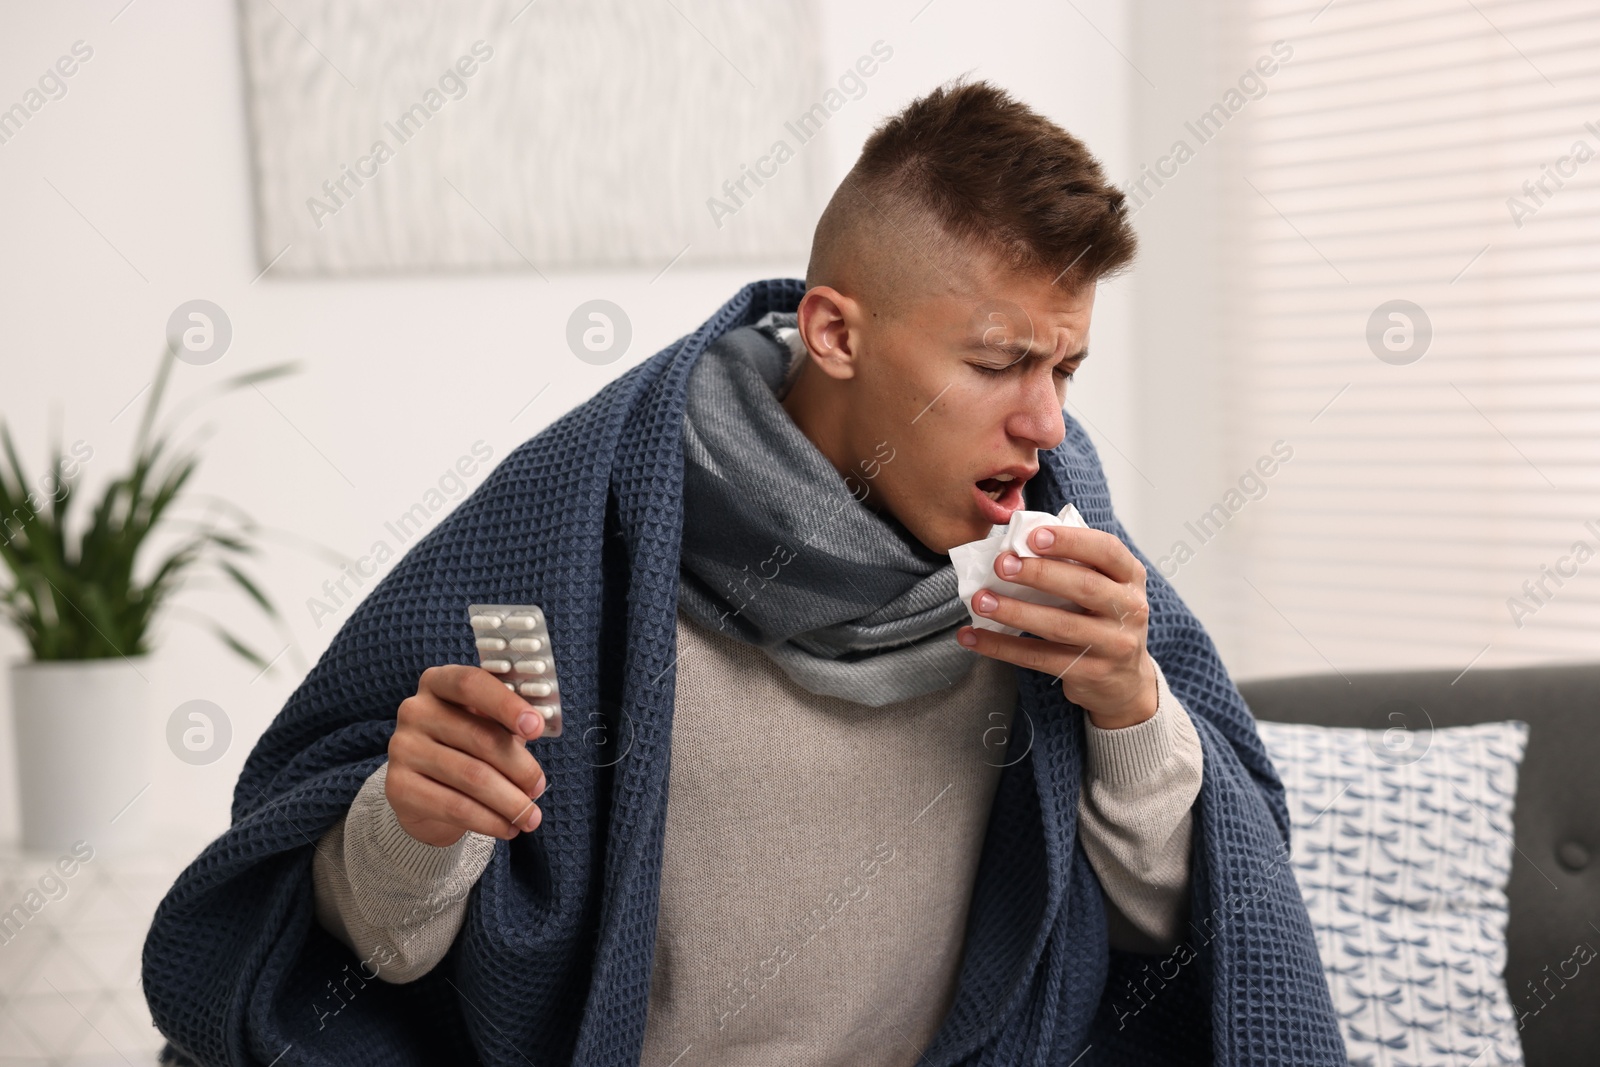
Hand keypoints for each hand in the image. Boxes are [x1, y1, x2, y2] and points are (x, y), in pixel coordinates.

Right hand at [386, 665, 548, 846]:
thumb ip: (508, 721)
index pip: (472, 684)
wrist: (424, 792)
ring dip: (510, 801)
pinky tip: (507, 827)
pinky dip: (489, 820)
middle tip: (539, 787)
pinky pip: (455, 807)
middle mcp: (415, 710)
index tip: (536, 728)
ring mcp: (403, 748)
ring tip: (531, 816)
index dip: (506, 704)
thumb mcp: (486, 724)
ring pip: (472, 776)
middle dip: (520, 768)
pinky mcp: (398, 787)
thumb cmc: (467, 748)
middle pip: (480, 737)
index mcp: (439, 683)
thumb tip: (536, 727)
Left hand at [956, 525, 1157, 729]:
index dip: (1070, 541)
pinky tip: (975, 637)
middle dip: (1039, 573)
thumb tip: (1020, 543)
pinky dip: (1002, 647)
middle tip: (1002, 565)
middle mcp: (1128, 609)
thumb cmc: (1104, 620)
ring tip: (980, 601)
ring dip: (1015, 611)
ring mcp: (1112, 645)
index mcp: (1130, 578)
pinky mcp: (1089, 673)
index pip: (1106, 550)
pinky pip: (1039, 658)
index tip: (1033, 537)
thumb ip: (1076, 564)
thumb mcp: (1106, 587)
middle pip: (1084, 587)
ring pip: (1059, 625)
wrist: (1125, 682)